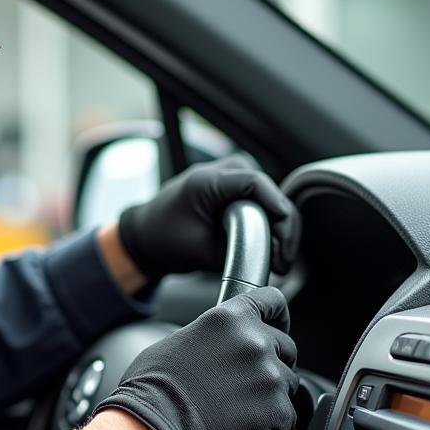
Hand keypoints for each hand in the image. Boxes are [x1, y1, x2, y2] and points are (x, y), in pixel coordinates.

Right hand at [90, 286, 298, 429]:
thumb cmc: (152, 393)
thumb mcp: (175, 345)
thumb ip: (210, 339)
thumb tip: (216, 348)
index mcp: (229, 320)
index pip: (272, 302)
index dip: (277, 318)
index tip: (277, 328)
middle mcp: (255, 343)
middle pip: (286, 348)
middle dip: (271, 363)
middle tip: (244, 383)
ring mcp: (270, 379)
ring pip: (287, 385)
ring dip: (269, 396)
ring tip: (235, 412)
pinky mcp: (279, 414)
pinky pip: (286, 419)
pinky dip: (269, 427)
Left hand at [117, 156, 299, 282]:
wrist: (146, 235)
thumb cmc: (165, 239)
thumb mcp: (201, 251)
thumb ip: (237, 252)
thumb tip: (271, 257)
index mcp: (206, 180)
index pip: (255, 183)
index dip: (276, 208)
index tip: (283, 237)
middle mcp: (221, 170)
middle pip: (268, 190)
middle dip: (281, 225)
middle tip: (282, 259)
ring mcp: (229, 175)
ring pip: (269, 196)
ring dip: (278, 225)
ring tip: (279, 258)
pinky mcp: (234, 186)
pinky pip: (262, 200)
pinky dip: (270, 222)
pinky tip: (272, 247)